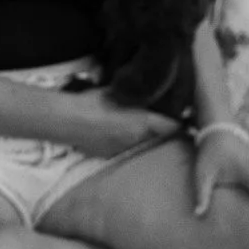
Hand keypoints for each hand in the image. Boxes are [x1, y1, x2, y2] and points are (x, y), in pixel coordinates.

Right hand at [62, 91, 181, 157]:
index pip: (173, 126)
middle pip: (158, 136)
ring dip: (142, 135)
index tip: (181, 114)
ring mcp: (123, 150)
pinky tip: (114, 131)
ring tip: (135, 123)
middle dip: (160, 128)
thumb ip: (136, 96)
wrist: (66, 120)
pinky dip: (125, 141)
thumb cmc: (92, 101)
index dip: (178, 120)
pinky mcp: (109, 156)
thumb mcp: (118, 93)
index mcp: (143, 124)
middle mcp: (138, 141)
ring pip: (142, 143)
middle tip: (159, 115)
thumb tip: (148, 92)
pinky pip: (124, 148)